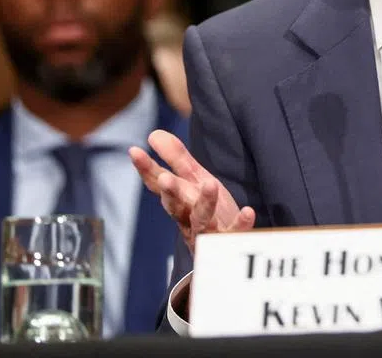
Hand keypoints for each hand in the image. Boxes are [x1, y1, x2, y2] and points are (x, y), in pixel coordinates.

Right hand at [129, 129, 254, 254]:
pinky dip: (241, 223)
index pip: (158, 185)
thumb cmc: (207, 209)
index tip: (134, 150)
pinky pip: (234, 234)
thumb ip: (177, 159)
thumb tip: (154, 134)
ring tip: (210, 184)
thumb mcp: (194, 181)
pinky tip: (248, 211)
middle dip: (170, 193)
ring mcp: (208, 231)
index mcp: (178, 201)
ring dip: (205, 203)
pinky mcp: (230, 240)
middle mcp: (188, 218)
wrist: (229, 247)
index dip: (146, 169)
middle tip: (165, 179)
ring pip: (202, 220)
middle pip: (176, 206)